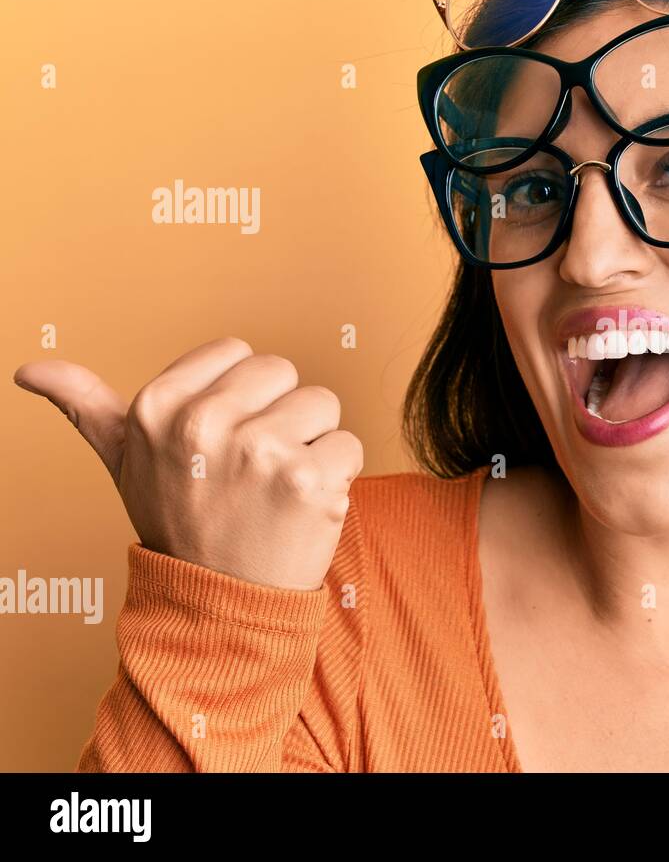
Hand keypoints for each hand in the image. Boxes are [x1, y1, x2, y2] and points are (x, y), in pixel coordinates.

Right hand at [13, 337, 362, 589]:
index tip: (223, 440)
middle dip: (278, 414)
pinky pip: (349, 444)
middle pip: (284, 372)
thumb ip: (86, 408)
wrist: (218, 605)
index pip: (238, 351)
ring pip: (323, 403)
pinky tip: (303, 506)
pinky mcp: (309, 480)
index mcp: (158, 408)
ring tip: (277, 486)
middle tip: (253, 468)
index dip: (241, 395)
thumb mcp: (123, 463)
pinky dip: (338, 475)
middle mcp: (205, 424)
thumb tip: (29, 369)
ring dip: (312, 442)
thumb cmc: (179, 523)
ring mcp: (259, 452)